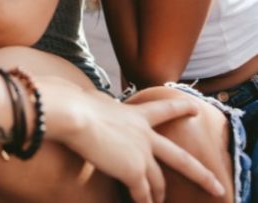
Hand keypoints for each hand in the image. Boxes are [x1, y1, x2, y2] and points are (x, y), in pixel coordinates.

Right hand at [60, 87, 224, 202]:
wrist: (74, 115)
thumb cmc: (76, 104)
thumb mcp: (95, 101)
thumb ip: (103, 106)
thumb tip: (93, 102)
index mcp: (136, 114)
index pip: (164, 109)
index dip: (181, 108)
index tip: (195, 108)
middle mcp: (144, 133)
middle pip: (179, 158)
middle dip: (201, 175)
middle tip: (217, 187)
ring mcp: (141, 153)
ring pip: (159, 182)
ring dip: (159, 196)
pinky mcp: (133, 171)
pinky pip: (142, 194)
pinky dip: (143, 202)